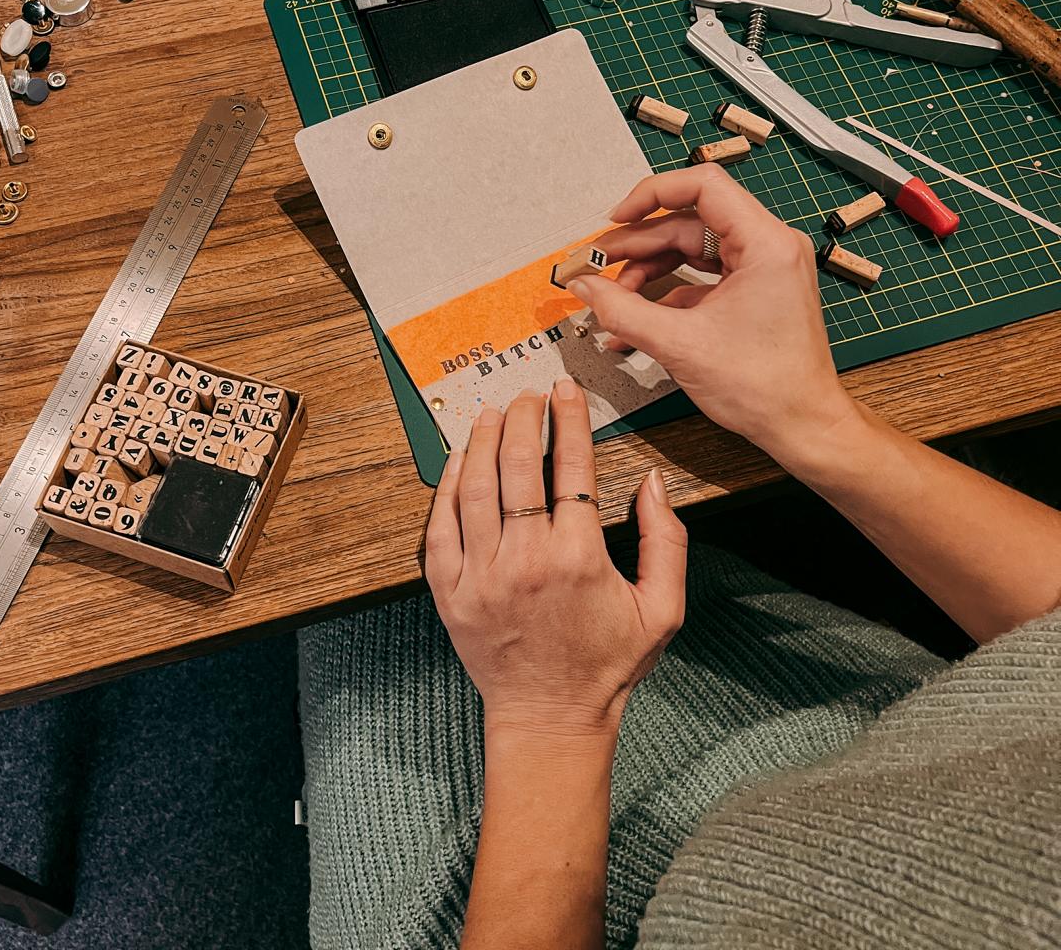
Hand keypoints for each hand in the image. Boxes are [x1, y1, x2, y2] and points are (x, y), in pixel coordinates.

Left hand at [425, 380, 686, 741]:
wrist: (550, 717)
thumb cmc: (607, 664)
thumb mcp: (662, 609)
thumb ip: (668, 542)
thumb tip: (652, 482)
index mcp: (578, 557)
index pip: (571, 466)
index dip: (568, 420)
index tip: (565, 391)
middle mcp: (526, 559)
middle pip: (518, 465)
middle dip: (523, 418)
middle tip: (527, 396)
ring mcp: (481, 575)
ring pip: (475, 487)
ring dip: (481, 441)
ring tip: (490, 412)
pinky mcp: (450, 591)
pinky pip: (440, 526)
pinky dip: (447, 486)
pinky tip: (458, 460)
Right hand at [566, 164, 853, 459]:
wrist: (801, 427)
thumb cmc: (767, 387)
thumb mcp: (679, 344)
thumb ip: (622, 310)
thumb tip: (585, 287)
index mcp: (765, 244)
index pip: (702, 186)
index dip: (651, 195)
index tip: (618, 218)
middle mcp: (768, 249)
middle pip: (690, 223)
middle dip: (639, 244)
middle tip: (599, 262)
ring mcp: (761, 271)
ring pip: (692, 252)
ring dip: (647, 271)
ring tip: (612, 295)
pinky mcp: (752, 294)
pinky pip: (700, 280)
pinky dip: (665, 295)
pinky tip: (633, 318)